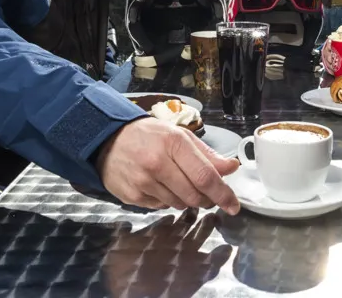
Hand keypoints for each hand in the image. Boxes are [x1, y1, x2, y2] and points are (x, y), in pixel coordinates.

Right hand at [96, 118, 240, 214]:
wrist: (107, 140)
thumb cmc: (149, 136)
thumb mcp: (180, 136)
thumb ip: (207, 155)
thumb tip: (232, 167)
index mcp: (174, 143)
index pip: (205, 176)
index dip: (223, 194)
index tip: (234, 205)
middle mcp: (157, 163)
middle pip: (195, 195)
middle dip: (207, 199)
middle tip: (207, 194)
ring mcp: (143, 182)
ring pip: (179, 204)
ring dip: (187, 200)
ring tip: (179, 183)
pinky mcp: (132, 196)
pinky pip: (161, 207)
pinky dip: (168, 200)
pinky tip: (160, 185)